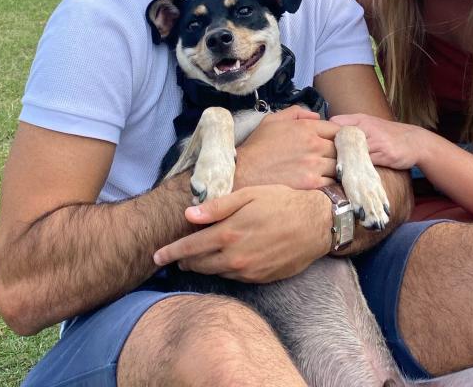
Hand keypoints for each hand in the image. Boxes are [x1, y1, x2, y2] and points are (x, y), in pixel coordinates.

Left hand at [152, 185, 331, 281]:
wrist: (317, 223)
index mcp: (228, 233)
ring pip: (215, 273)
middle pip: (198, 265)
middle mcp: (235, 256)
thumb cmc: (282, 201)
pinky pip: (234, 278)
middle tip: (174, 257)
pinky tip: (224, 261)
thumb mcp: (249, 195)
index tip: (156, 257)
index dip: (170, 253)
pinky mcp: (261, 278)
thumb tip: (188, 215)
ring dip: (203, 267)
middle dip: (183, 261)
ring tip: (195, 260)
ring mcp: (248, 271)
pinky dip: (224, 270)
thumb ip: (217, 206)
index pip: (189, 248)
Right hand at [233, 105, 339, 189]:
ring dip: (337, 168)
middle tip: (334, 158)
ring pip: (340, 166)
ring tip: (330, 171)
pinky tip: (323, 183)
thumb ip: (296, 113)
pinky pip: (332, 182)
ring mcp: (314, 165)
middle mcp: (314, 145)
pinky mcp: (311, 184)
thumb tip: (316, 117)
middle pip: (341, 148)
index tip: (336, 142)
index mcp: (306, 128)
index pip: (337, 129)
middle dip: (340, 152)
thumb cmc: (257, 147)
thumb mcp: (272, 120)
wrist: (243, 172)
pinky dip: (330, 182)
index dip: (339, 136)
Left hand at [330, 113, 425, 170]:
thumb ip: (352, 129)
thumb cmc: (390, 135)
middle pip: (340, 136)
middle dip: (330, 149)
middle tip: (322, 161)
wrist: (416, 141)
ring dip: (342, 161)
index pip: (335, 123)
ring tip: (332, 171)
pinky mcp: (383, 154)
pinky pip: (364, 162)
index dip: (325, 134)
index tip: (319, 146)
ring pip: (351, 150)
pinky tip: (349, 175)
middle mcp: (367, 127)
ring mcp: (375, 140)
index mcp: (361, 119)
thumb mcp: (371, 126)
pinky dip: (356, 168)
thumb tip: (330, 138)